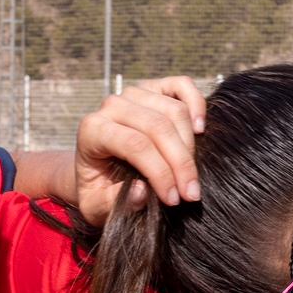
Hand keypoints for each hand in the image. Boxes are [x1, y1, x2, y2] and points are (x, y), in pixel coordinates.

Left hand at [72, 76, 206, 224]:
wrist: (97, 168)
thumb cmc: (97, 189)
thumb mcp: (96, 206)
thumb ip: (112, 202)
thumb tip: (142, 191)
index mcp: (92, 129)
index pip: (135, 145)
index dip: (160, 173)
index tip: (174, 200)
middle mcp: (112, 105)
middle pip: (158, 127)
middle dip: (180, 163)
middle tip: (191, 193)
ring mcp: (134, 92)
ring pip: (174, 111)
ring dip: (190, 146)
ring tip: (191, 176)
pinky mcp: (153, 88)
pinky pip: (181, 85)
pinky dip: (196, 104)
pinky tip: (200, 131)